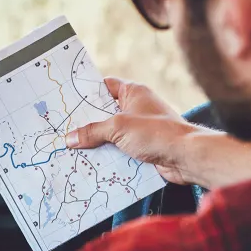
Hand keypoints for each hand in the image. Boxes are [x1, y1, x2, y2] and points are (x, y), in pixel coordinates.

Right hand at [66, 78, 197, 184]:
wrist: (187, 157)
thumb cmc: (156, 133)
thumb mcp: (118, 128)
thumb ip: (93, 131)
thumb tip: (70, 138)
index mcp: (133, 92)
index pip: (104, 86)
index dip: (86, 93)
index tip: (67, 101)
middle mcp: (137, 108)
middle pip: (105, 113)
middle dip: (87, 124)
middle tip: (63, 130)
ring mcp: (141, 128)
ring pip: (111, 134)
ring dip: (96, 143)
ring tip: (72, 150)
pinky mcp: (144, 147)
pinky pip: (120, 150)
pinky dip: (108, 156)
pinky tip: (91, 164)